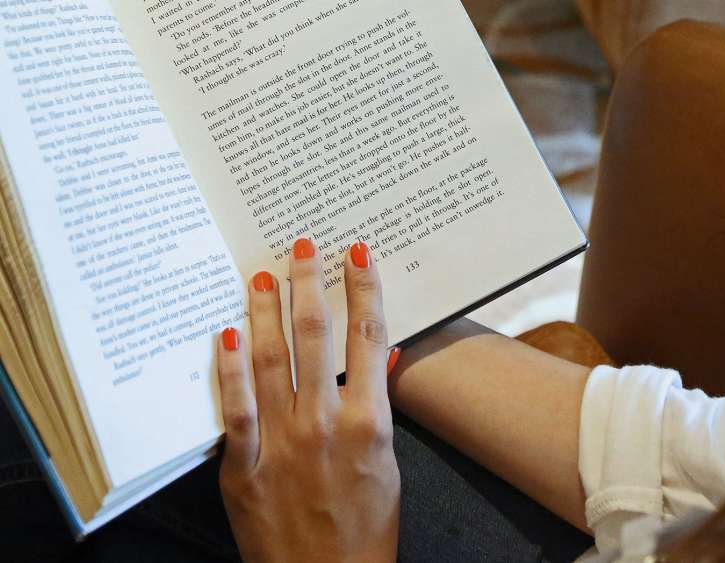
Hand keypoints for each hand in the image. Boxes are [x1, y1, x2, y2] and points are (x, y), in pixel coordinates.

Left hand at [217, 239, 400, 562]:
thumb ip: (380, 406)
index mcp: (369, 422)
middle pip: (316, 336)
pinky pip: (235, 405)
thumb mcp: (388, 464)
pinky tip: (227, 332)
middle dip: (309, 284)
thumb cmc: (366, 528)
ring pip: (272, 359)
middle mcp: (325, 422)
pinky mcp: (245, 464)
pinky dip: (229, 366)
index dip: (363, 289)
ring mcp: (282, 442)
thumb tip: (379, 357)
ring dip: (266, 311)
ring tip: (262, 275)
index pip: (367, 337)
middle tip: (301, 247)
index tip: (356, 255)